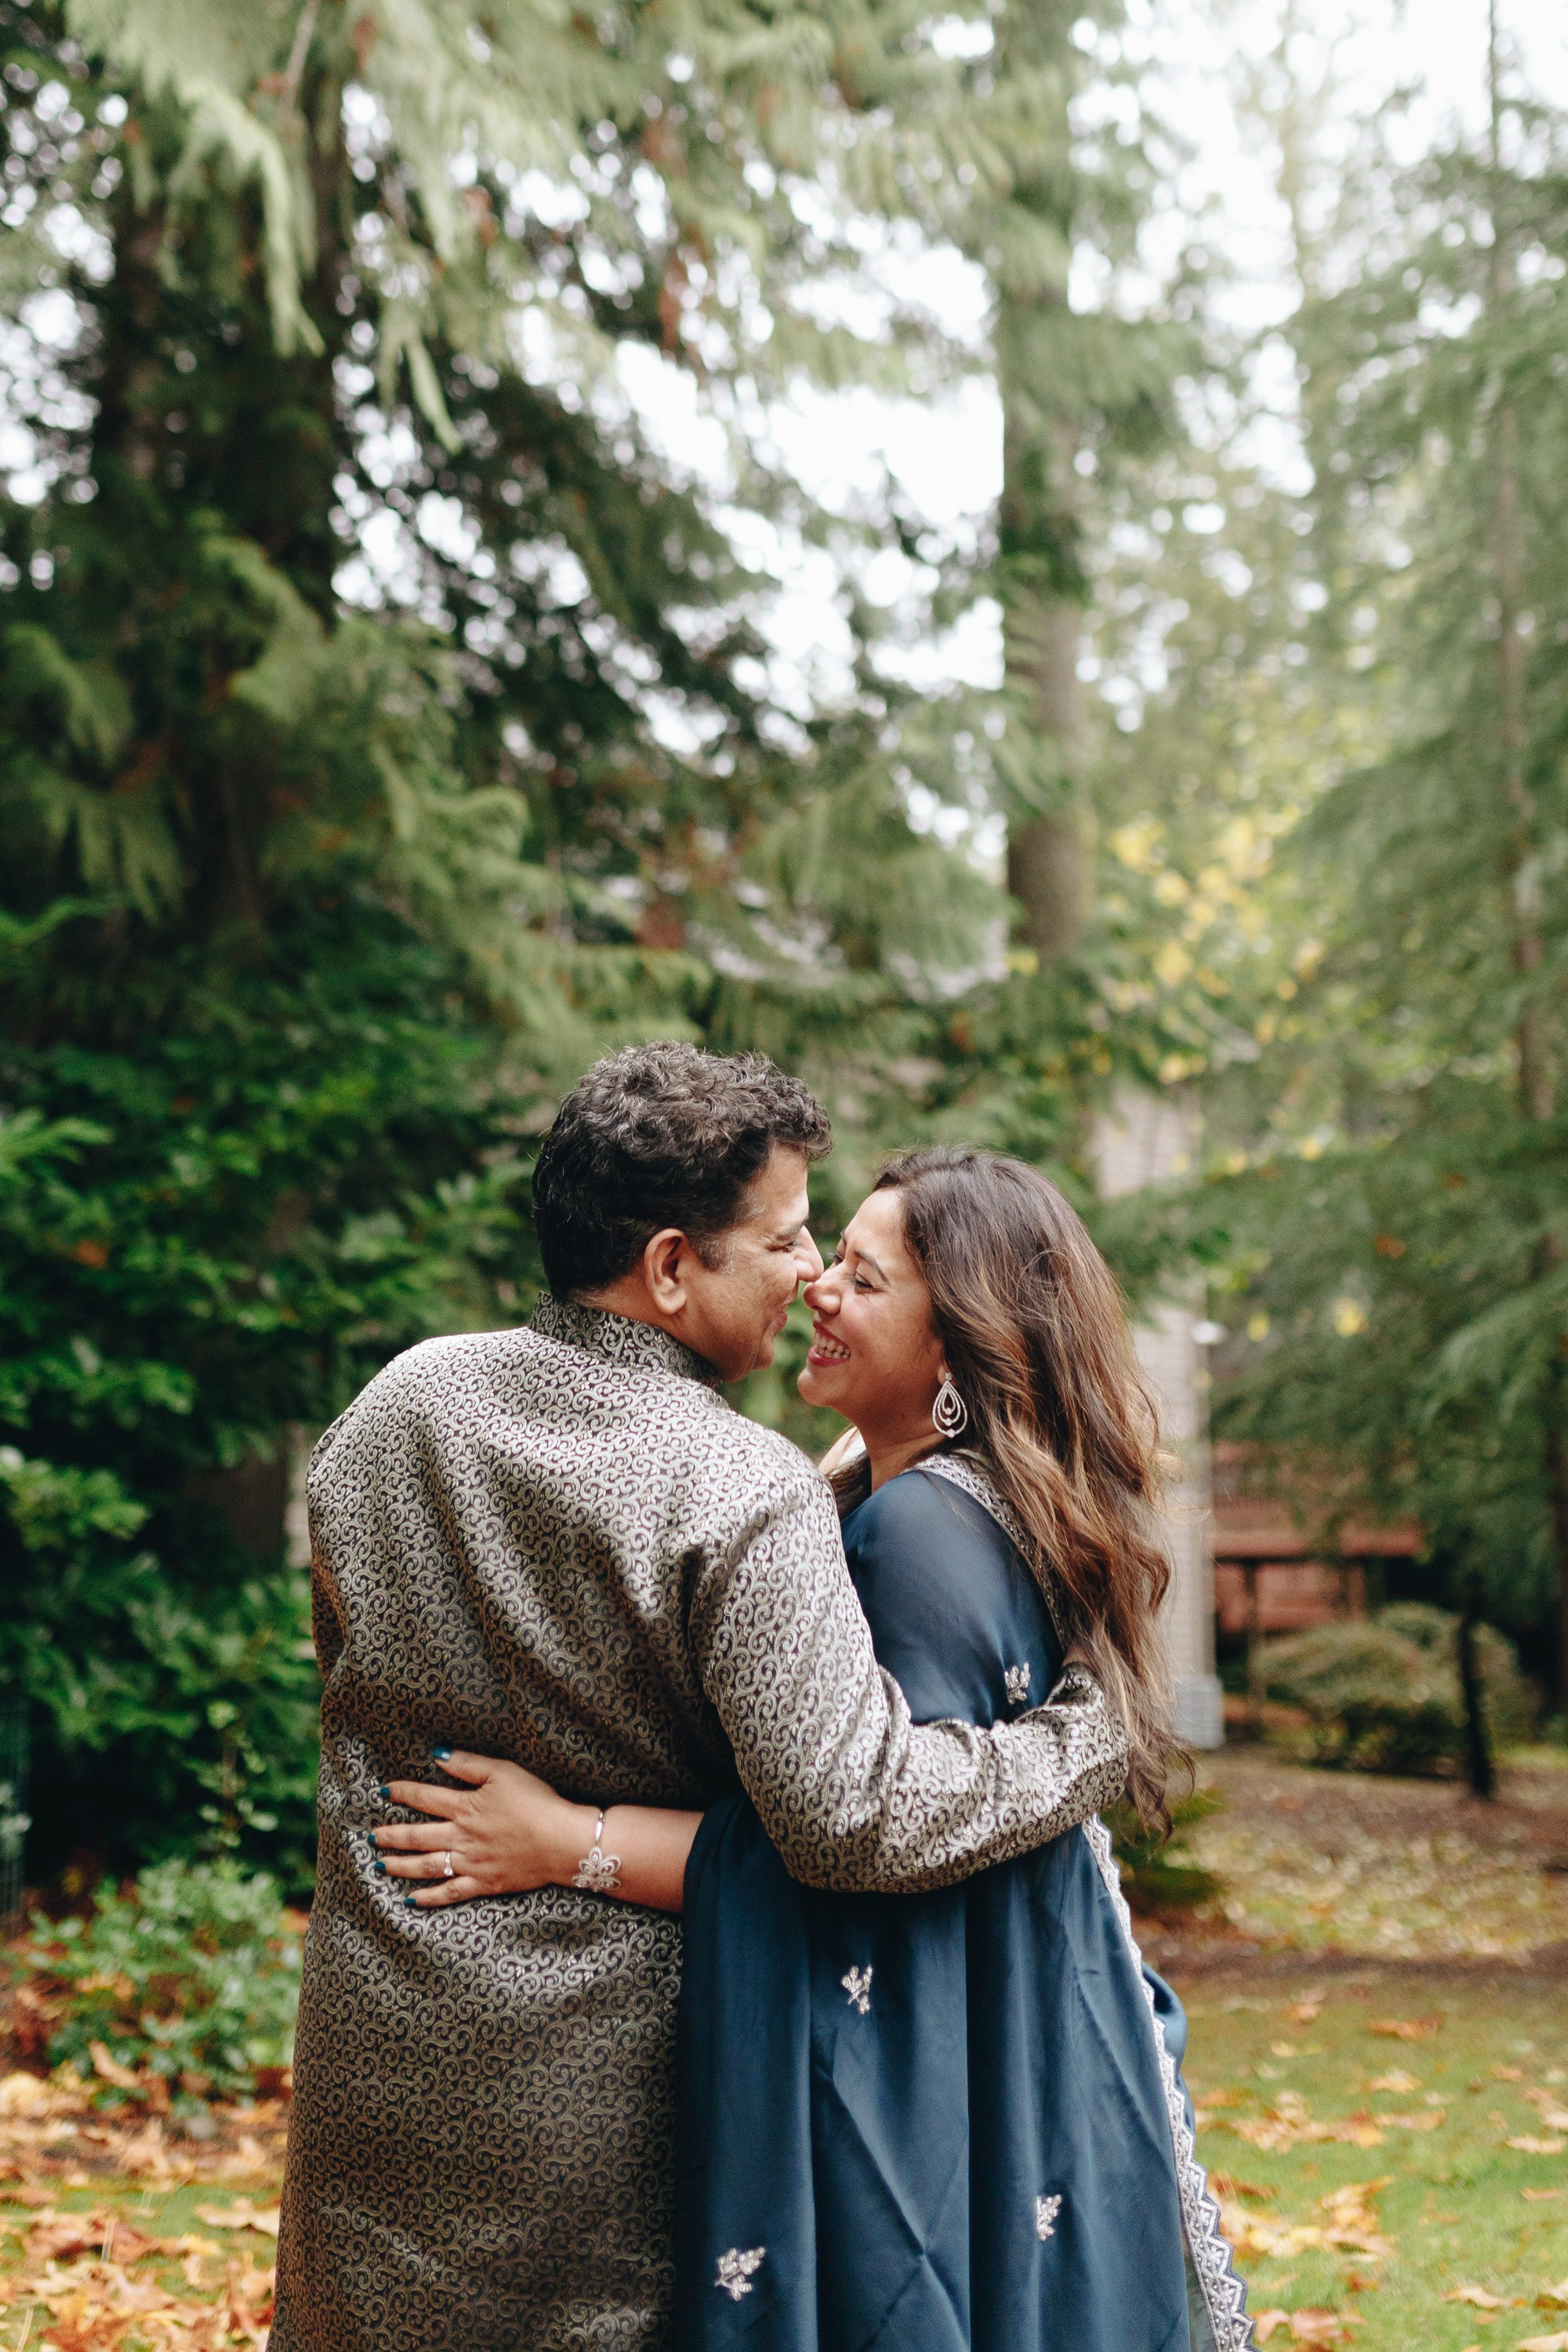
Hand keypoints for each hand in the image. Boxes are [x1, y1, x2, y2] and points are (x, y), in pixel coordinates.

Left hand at [373, 1749, 595, 1908]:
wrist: (560, 1840)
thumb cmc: (536, 1801)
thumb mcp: (503, 1772)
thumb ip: (467, 1764)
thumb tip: (437, 1755)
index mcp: (465, 1807)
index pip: (424, 1798)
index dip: (402, 1793)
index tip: (383, 1791)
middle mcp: (461, 1837)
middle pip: (417, 1836)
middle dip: (391, 1835)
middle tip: (370, 1836)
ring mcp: (470, 1863)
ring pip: (426, 1866)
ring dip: (400, 1866)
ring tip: (380, 1865)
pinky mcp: (483, 1883)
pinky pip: (449, 1893)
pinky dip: (428, 1898)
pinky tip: (411, 1901)